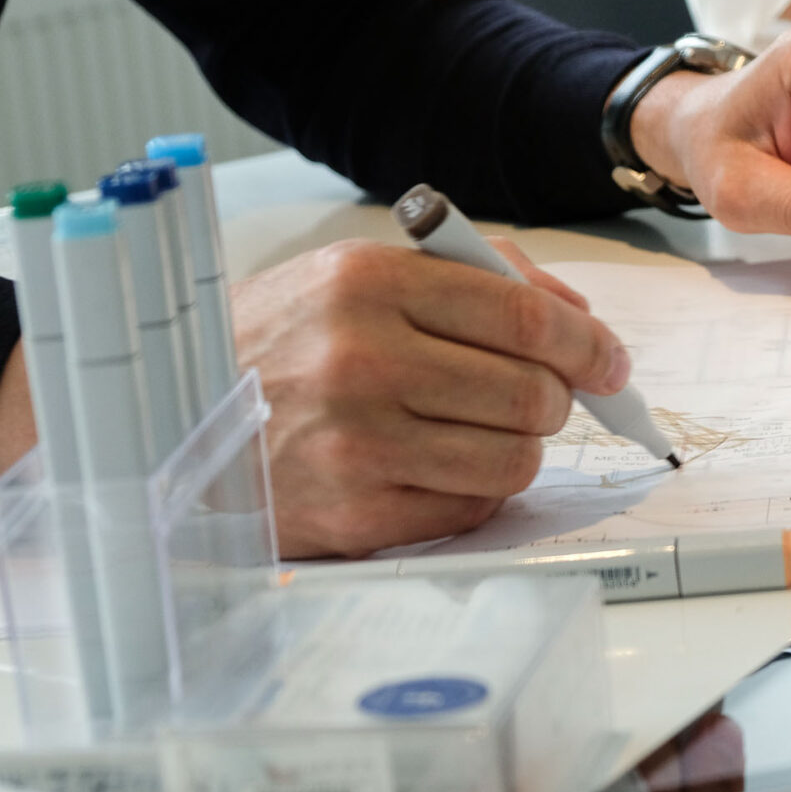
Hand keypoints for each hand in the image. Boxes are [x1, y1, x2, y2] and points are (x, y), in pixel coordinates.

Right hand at [236, 237, 629, 556]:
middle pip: (531, 393)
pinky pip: (472, 507)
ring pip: (514, 458)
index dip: (589, 345)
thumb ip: (483, 279)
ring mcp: (356, 444)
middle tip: (540, 397)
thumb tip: (583, 322)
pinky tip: (439, 464)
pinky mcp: (354, 515)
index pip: (524, 318)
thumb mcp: (366, 276)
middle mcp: (362, 360)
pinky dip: (478, 490)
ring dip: (520, 447)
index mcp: (370, 284)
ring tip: (485, 429)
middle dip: (556, 398)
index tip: (610, 361)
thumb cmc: (292, 340)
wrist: (180, 418)